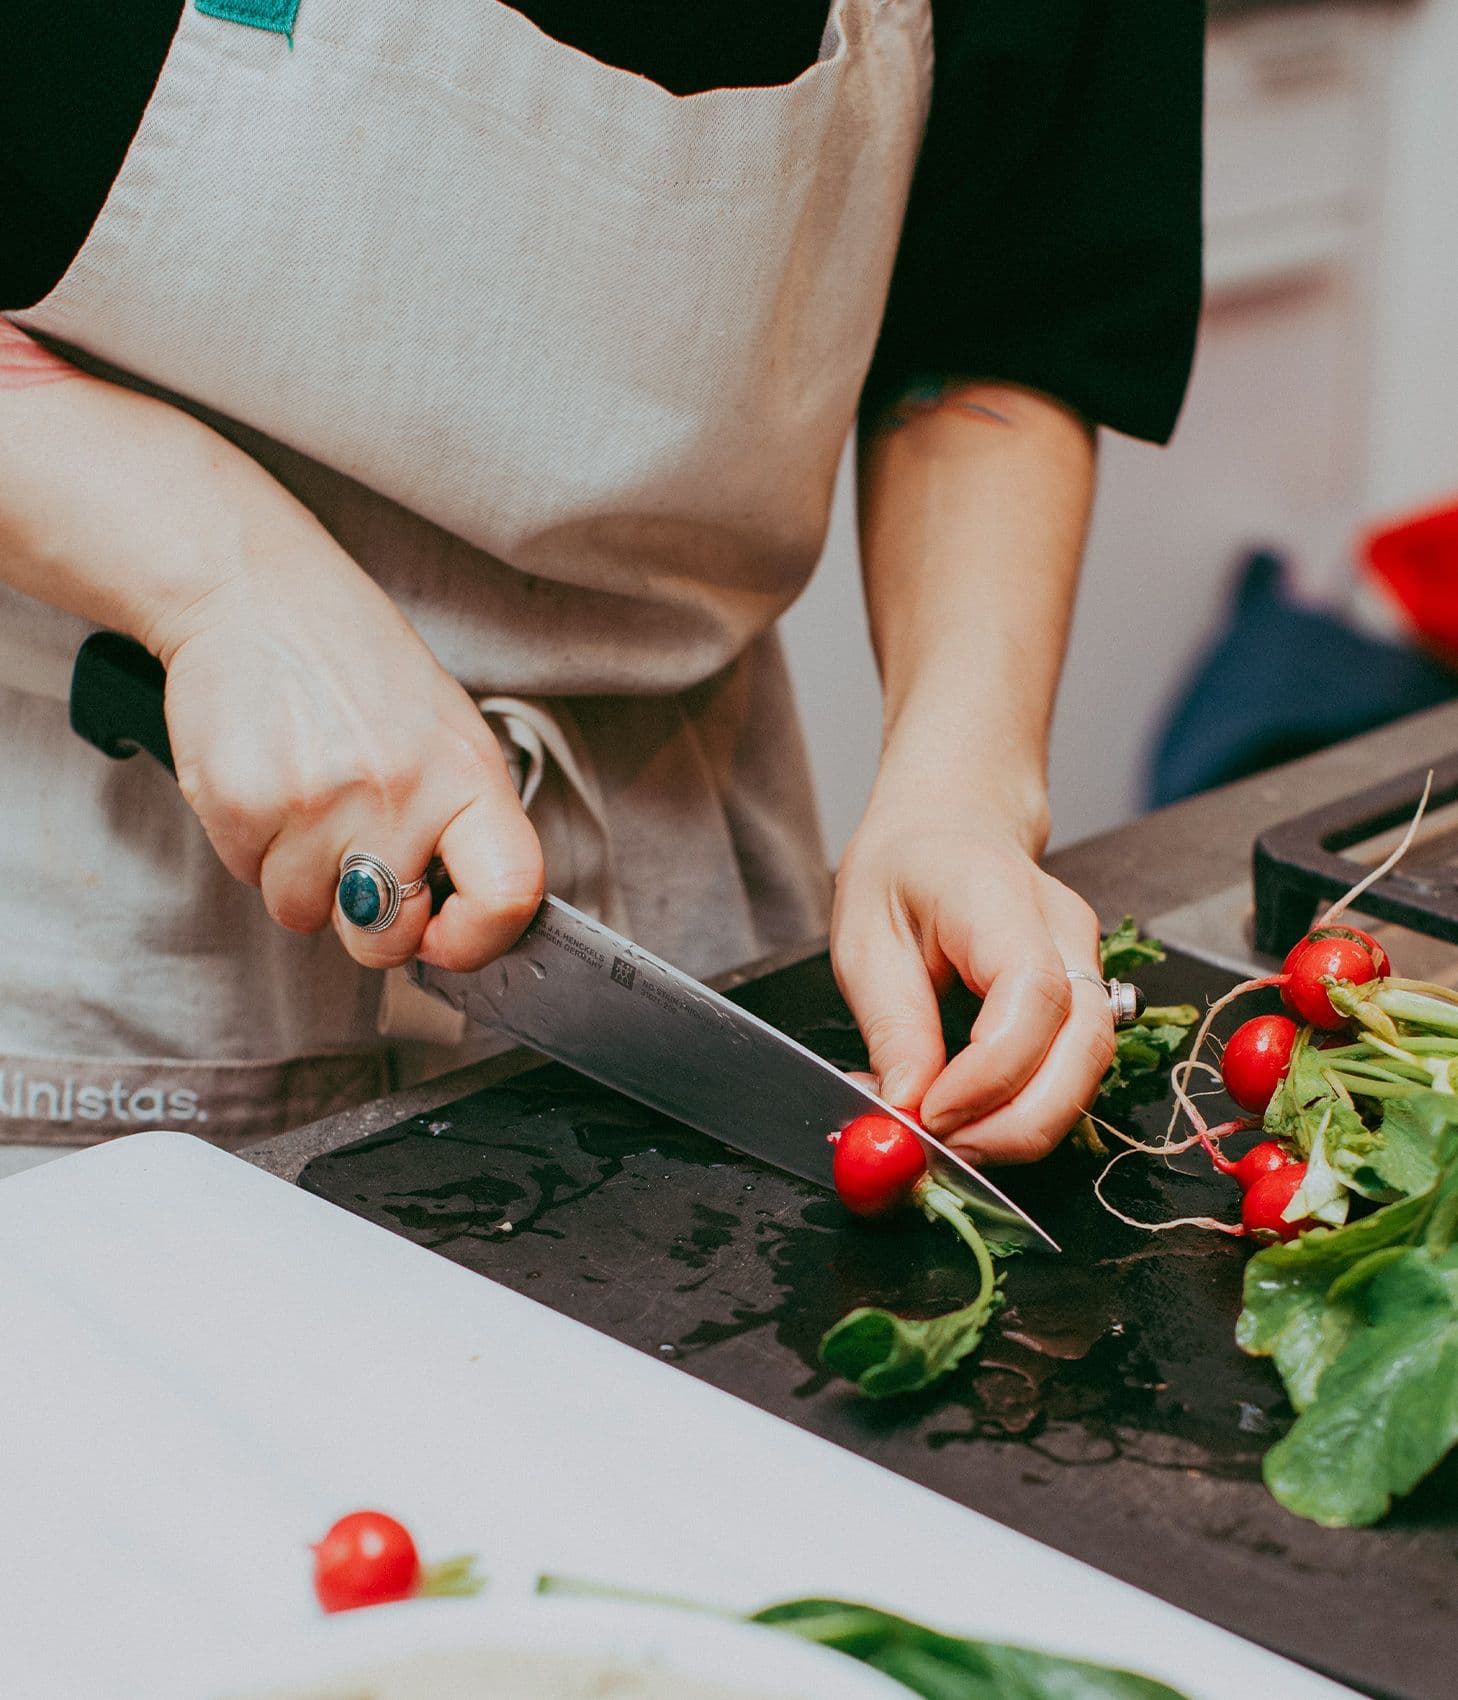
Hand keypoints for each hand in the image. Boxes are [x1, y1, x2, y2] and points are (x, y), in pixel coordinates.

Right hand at [152, 454, 543, 973]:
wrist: (255, 591)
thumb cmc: (357, 666)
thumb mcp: (444, 733)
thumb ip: (460, 826)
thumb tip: (453, 923)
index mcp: (470, 774)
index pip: (508, 895)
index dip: (477, 940)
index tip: (447, 937)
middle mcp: (401, 792)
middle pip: (386, 939)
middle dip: (368, 923)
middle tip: (355, 855)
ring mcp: (319, 802)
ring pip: (304, 914)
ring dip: (301, 874)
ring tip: (307, 794)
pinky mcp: (242, 803)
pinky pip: (248, 877)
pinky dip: (252, 844)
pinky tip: (267, 779)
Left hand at [831, 799, 1113, 1164]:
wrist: (951, 823)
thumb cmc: (902, 869)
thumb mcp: (865, 938)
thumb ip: (892, 1025)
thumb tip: (907, 1108)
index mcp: (1000, 897)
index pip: (1032, 994)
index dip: (991, 1072)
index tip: (931, 1115)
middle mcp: (1064, 929)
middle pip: (1085, 1043)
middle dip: (1022, 1121)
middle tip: (949, 1154)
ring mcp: (1088, 961)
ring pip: (1092, 1064)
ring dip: (1029, 1123)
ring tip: (956, 1144)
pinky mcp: (1088, 994)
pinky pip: (1075, 1064)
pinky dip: (1031, 1106)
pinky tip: (978, 1119)